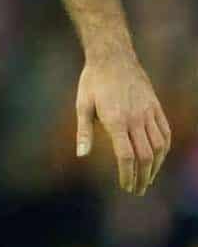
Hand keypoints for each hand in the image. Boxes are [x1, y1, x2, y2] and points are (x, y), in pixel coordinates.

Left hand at [76, 55, 170, 194]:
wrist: (113, 56)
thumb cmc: (93, 81)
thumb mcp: (82, 104)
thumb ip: (84, 132)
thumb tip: (81, 155)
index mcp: (116, 120)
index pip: (126, 156)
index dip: (127, 175)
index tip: (126, 187)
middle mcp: (136, 119)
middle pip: (145, 157)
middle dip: (142, 177)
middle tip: (137, 190)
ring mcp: (148, 112)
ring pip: (159, 147)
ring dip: (155, 167)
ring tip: (148, 178)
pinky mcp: (156, 107)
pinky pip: (165, 133)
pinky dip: (164, 149)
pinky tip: (158, 158)